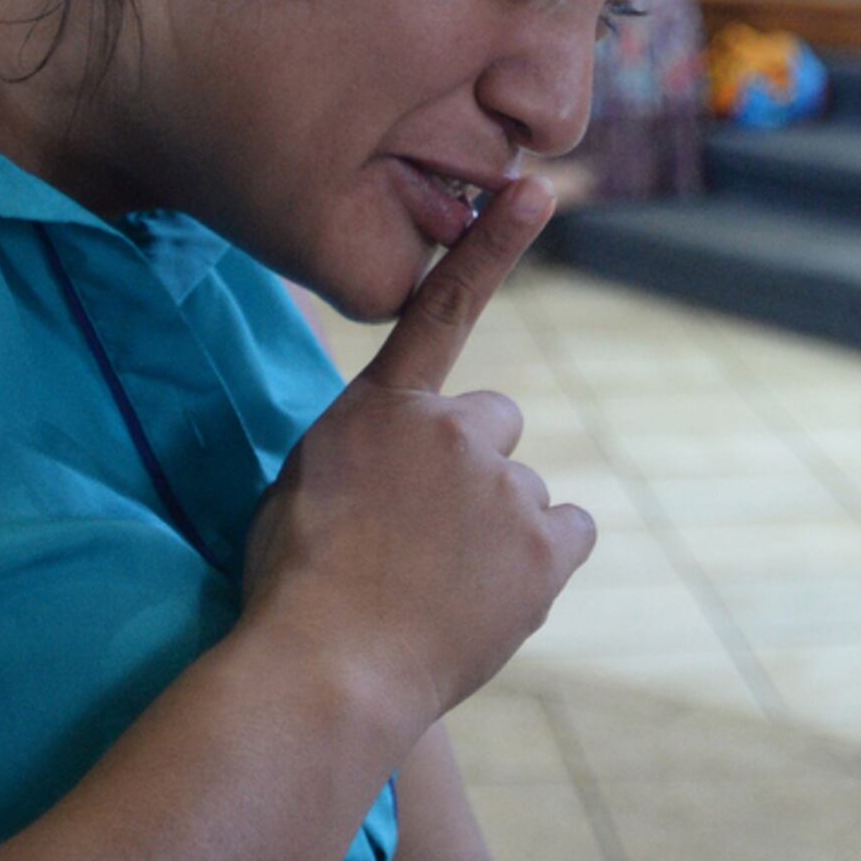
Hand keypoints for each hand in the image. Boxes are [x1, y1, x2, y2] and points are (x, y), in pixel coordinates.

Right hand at [243, 179, 594, 738]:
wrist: (327, 671)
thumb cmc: (293, 589)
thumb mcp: (302, 488)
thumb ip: (361, 450)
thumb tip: (392, 463)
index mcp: (383, 409)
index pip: (444, 307)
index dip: (493, 244)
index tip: (538, 188)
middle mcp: (454, 429)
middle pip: (493, 424)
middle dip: (471, 467)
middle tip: (424, 534)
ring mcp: (506, 488)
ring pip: (523, 494)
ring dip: (496, 527)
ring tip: (440, 586)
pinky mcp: (547, 548)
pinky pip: (567, 534)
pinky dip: (542, 561)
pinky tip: (493, 597)